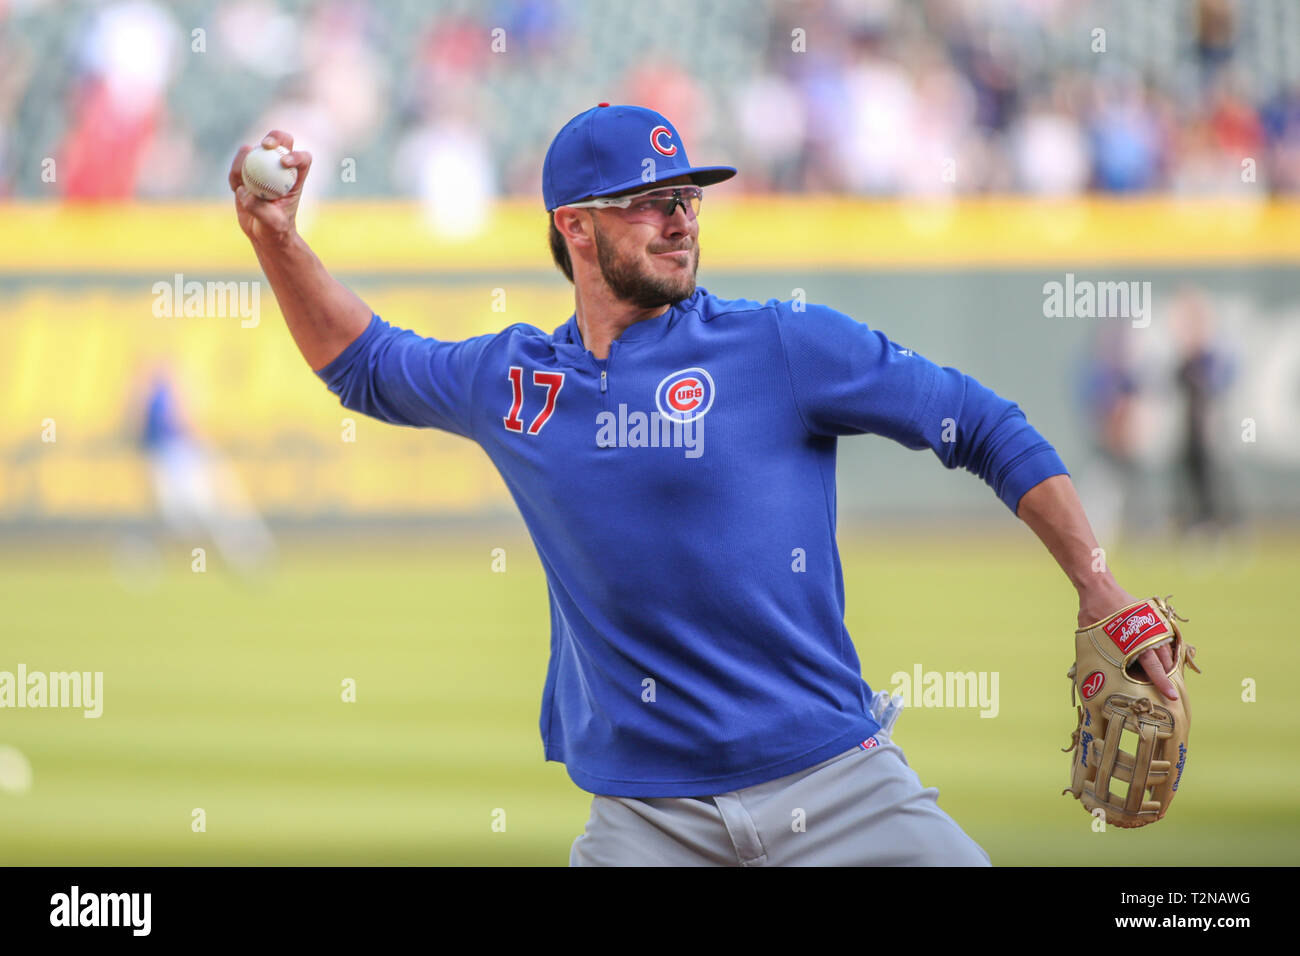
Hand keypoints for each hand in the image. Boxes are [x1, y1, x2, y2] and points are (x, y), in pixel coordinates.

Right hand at [229, 130, 311, 245]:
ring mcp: (263, 167)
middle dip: (274, 137)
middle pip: (282, 142)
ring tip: (240, 184)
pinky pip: (237, 166)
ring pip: (254, 151)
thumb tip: (244, 191)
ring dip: (244, 159)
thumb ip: (259, 208)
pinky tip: (235, 188)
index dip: (296, 155)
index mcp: (296, 178)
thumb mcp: (272, 223)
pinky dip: (233, 174)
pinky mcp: (246, 172)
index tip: (284, 163)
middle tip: (265, 145)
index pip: (303, 159)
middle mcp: (280, 168)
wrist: (263, 233)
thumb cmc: (275, 229)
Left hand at [1078, 583, 1177, 700]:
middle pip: (1165, 661)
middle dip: (1167, 676)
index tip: (1172, 696)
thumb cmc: (1093, 614)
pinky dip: (1163, 649)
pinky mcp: (1154, 618)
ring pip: (1167, 649)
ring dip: (1166, 663)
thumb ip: (1098, 657)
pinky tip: (1159, 657)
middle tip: (1167, 690)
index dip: (1162, 683)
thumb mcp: (1091, 639)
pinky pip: (1164, 637)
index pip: (1154, 668)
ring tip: (1164, 675)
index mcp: (1136, 642)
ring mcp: (1154, 625)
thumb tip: (1091, 677)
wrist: (1100, 588)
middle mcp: (1149, 634)